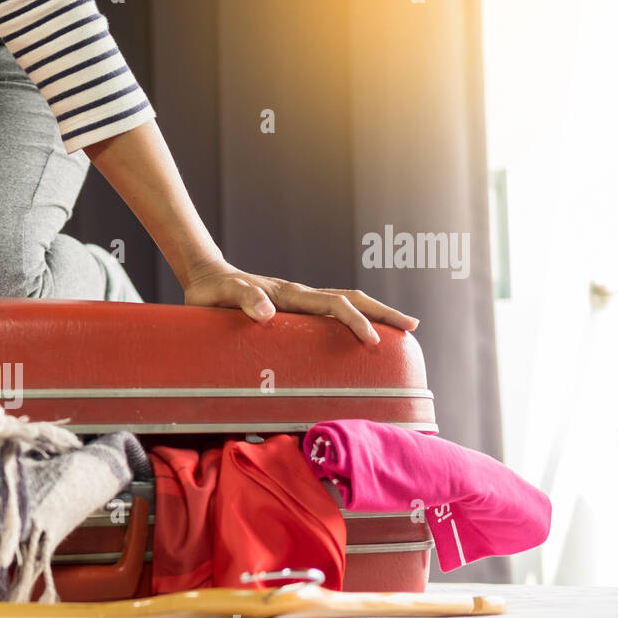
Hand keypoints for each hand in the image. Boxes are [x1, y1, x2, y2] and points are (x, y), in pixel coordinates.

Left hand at [181, 258, 418, 343]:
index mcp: (289, 294)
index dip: (354, 322)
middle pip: (351, 299)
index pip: (332, 305)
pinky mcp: (295, 307)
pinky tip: (362, 333)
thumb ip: (242, 299)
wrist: (206, 276)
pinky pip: (331, 312)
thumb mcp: (221, 296)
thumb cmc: (211, 291)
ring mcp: (300, 300)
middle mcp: (300, 294)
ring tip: (401, 330)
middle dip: (382, 313)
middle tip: (412, 329)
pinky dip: (354, 319)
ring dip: (374, 314)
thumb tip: (267, 313)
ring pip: (346, 302)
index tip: (372, 341)